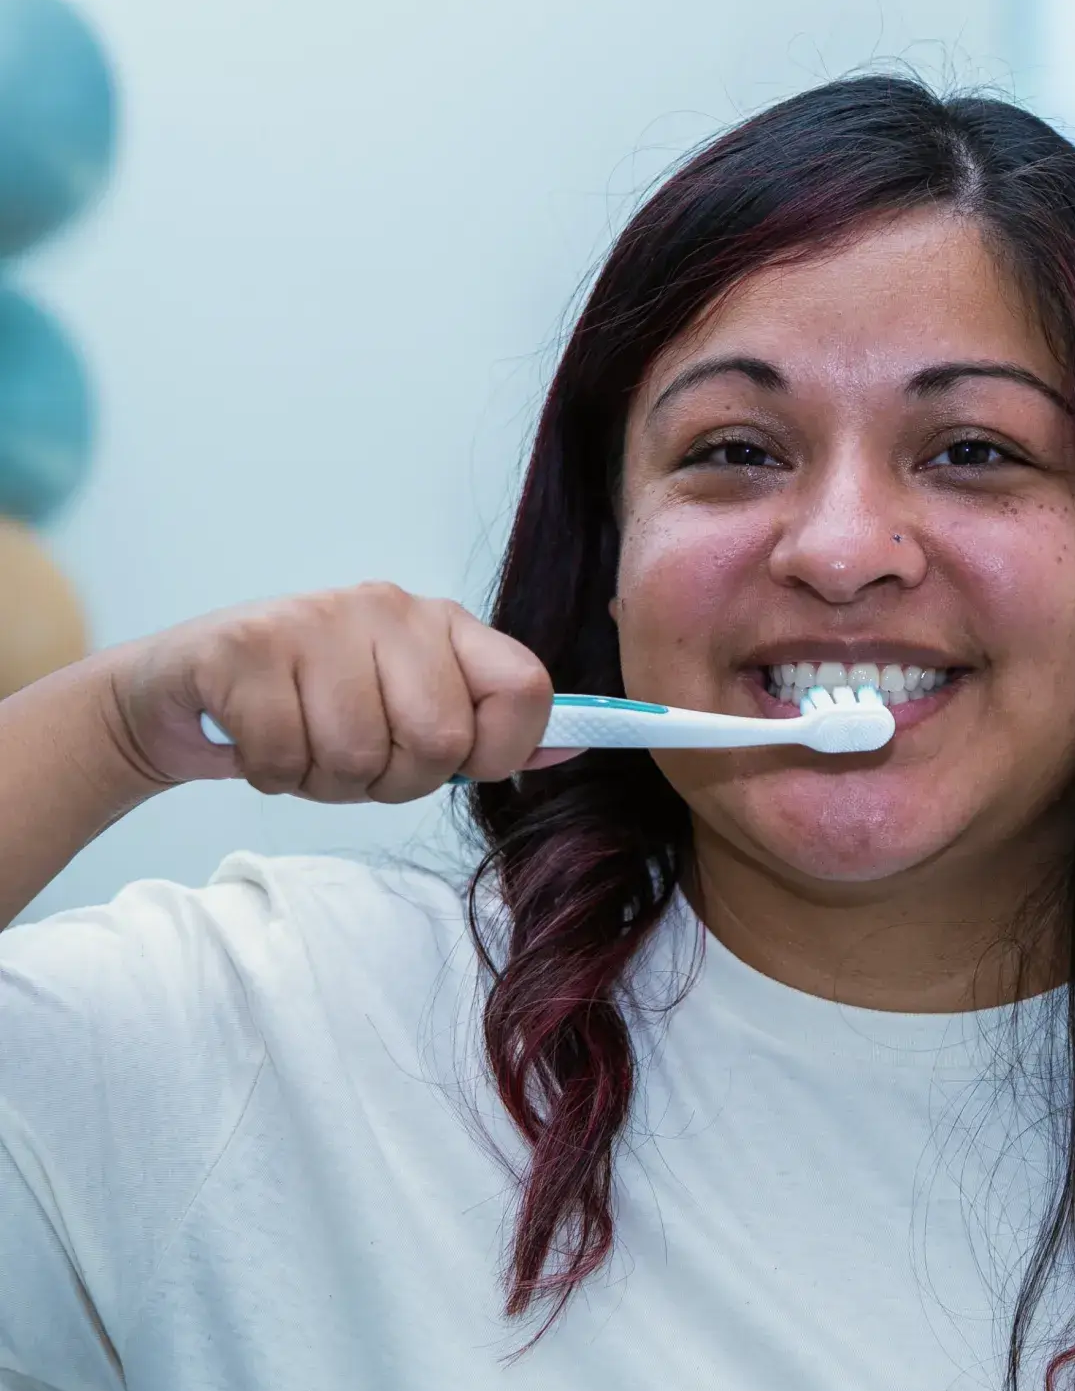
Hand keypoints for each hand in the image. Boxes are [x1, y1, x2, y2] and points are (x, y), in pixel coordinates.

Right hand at [105, 583, 578, 800]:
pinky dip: (271, 773)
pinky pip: (285, 756)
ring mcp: (317, 619)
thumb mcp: (410, 713)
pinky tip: (259, 740)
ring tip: (303, 745)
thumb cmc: (314, 708)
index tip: (462, 764)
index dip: (501, 751)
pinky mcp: (245, 645)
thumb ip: (487, 730)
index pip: (526, 690)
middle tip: (355, 760)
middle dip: (394, 781)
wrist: (185, 691)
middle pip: (440, 743)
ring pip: (358, 757)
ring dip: (325, 782)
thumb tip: (573, 747)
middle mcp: (390, 607)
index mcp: (446, 625)